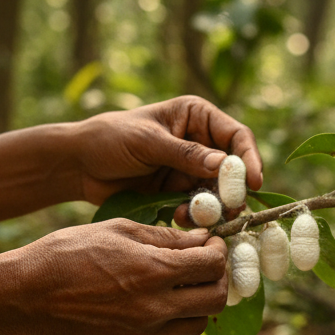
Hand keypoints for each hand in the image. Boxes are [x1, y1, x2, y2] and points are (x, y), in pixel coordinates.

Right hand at [15, 219, 227, 334]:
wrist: (26, 294)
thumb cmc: (68, 253)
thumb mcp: (118, 230)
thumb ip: (165, 237)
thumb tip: (202, 239)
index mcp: (153, 270)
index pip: (213, 265)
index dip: (217, 251)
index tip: (209, 245)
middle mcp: (154, 307)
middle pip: (216, 299)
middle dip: (217, 279)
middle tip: (204, 268)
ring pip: (198, 325)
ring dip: (198, 305)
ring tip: (181, 288)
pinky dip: (176, 327)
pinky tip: (161, 310)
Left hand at [72, 95, 263, 214]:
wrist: (80, 165)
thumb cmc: (111, 138)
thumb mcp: (148, 141)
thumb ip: (186, 154)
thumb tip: (225, 165)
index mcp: (197, 117)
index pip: (236, 136)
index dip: (249, 159)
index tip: (253, 182)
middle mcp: (201, 143)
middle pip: (233, 169)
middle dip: (233, 190)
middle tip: (231, 210)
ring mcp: (191, 170)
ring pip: (219, 192)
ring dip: (214, 207)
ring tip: (199, 216)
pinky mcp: (180, 193)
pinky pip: (199, 207)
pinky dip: (195, 215)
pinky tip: (179, 217)